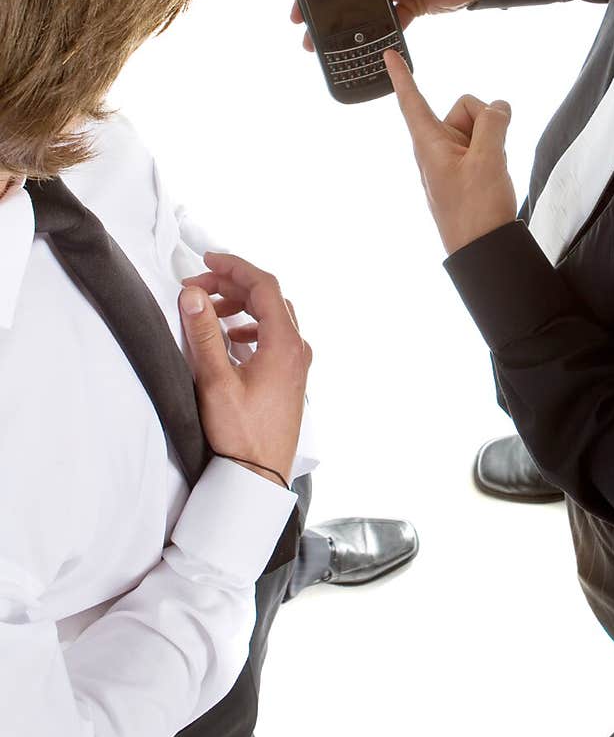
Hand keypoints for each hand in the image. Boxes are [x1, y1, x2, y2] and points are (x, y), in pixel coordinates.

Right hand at [177, 252, 310, 485]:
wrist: (260, 476)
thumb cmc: (240, 434)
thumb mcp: (216, 381)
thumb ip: (204, 335)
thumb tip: (192, 294)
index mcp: (285, 344)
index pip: (264, 285)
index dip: (235, 266)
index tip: (207, 260)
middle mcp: (298, 349)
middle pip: (269, 297)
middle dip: (233, 285)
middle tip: (198, 287)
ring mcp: (297, 363)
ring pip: (273, 316)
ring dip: (241, 305)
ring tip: (209, 310)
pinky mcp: (290, 377)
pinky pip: (274, 336)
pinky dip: (251, 326)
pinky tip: (230, 339)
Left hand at [384, 48, 517, 256]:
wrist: (484, 251)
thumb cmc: (476, 212)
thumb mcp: (488, 160)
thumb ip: (494, 124)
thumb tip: (498, 106)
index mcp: (429, 144)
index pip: (412, 100)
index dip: (402, 75)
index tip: (387, 53)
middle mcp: (437, 148)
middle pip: (464, 108)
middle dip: (483, 120)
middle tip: (488, 154)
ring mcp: (453, 160)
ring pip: (479, 127)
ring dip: (493, 140)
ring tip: (492, 171)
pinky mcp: (467, 170)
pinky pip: (484, 145)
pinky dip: (495, 151)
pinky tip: (497, 174)